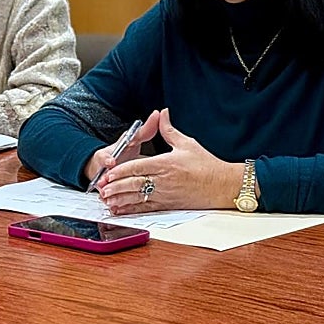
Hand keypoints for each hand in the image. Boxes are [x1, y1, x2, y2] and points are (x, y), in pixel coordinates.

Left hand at [98, 109, 241, 214]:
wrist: (222, 185)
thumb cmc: (206, 165)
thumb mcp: (187, 143)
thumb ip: (169, 130)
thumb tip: (162, 114)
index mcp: (166, 163)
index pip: (137, 167)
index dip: (120, 171)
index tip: (109, 172)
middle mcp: (164, 180)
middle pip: (133, 183)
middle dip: (115, 186)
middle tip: (102, 188)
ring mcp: (166, 195)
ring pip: (137, 198)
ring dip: (120, 199)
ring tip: (107, 199)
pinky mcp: (169, 205)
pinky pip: (146, 208)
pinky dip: (132, 209)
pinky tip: (122, 209)